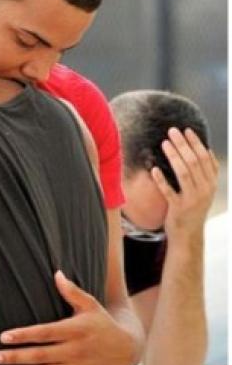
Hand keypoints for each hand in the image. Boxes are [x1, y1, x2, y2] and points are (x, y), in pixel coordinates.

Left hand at [0, 271, 138, 364]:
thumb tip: (56, 273)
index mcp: (76, 330)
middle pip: (41, 356)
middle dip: (16, 357)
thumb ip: (72, 291)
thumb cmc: (102, 323)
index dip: (23, 335)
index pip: (45, 333)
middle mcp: (76, 351)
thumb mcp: (91, 305)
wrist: (126, 350)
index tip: (4, 337)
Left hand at [152, 127, 218, 243]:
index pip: (205, 158)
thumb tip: (207, 150)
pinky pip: (169, 191)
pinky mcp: (179, 208)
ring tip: (164, 143)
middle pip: (194, 162)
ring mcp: (192, 199)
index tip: (186, 130)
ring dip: (174, 156)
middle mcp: (205, 190)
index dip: (196, 143)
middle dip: (183, 144)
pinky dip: (161, 180)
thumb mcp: (205, 189)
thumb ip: (206, 172)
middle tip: (172, 131)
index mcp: (211, 183)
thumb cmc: (193, 208)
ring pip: (184, 173)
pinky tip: (153, 170)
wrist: (189, 234)